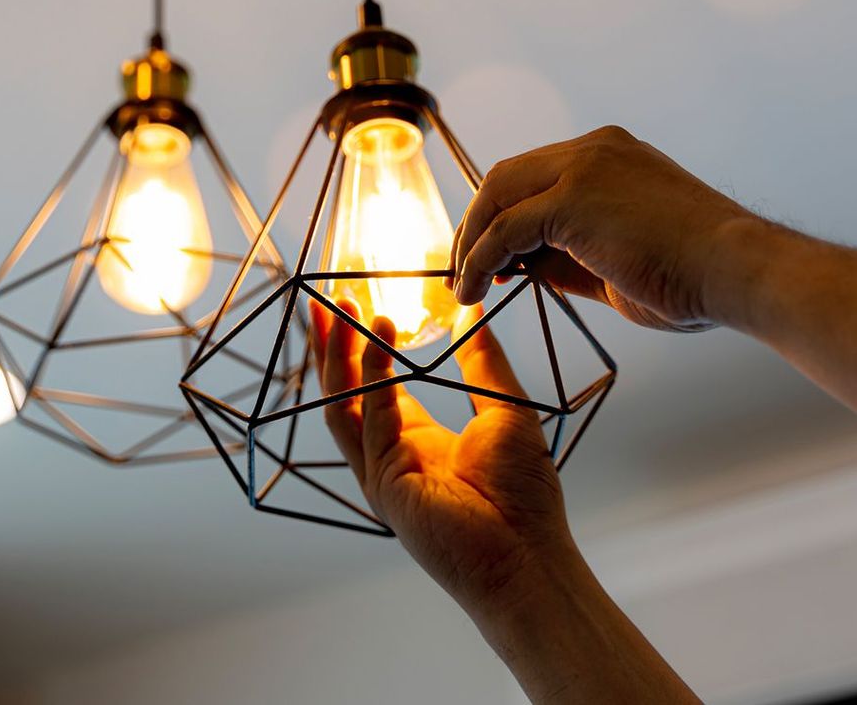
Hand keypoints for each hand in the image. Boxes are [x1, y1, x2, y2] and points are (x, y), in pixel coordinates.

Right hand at [309, 299, 575, 620]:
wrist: (528, 554)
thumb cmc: (524, 496)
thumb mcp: (506, 409)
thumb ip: (483, 361)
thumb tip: (474, 313)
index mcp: (417, 441)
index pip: (376, 387)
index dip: (363, 347)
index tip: (358, 308)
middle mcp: (391, 455)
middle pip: (347, 393)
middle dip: (334, 347)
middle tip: (328, 301)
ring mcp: (382, 472)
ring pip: (344, 405)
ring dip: (338, 357)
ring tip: (339, 312)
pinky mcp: (385, 484)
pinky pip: (371, 422)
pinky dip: (373, 379)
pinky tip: (380, 342)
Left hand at [451, 125, 767, 330]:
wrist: (739, 271)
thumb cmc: (695, 277)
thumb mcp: (616, 261)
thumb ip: (567, 256)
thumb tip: (520, 267)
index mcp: (610, 156)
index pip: (534, 175)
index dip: (502, 216)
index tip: (489, 259)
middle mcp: (594, 150)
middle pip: (506, 178)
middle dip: (476, 224)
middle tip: (462, 270)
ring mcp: (583, 167)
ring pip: (498, 196)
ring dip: (471, 242)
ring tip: (462, 286)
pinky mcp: (573, 198)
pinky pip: (505, 229)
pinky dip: (480, 259)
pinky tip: (474, 290)